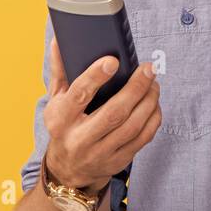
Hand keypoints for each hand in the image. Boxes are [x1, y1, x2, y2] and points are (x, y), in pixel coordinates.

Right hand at [41, 35, 161, 188]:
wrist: (69, 170)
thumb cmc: (65, 126)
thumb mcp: (56, 101)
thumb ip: (60, 71)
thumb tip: (59, 40)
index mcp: (61, 120)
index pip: (79, 95)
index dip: (96, 76)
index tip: (114, 60)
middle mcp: (80, 139)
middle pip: (114, 113)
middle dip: (135, 88)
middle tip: (148, 68)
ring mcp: (100, 153)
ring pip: (132, 126)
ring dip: (148, 102)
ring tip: (154, 83)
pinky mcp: (118, 161)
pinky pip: (143, 139)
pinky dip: (153, 118)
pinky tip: (154, 103)